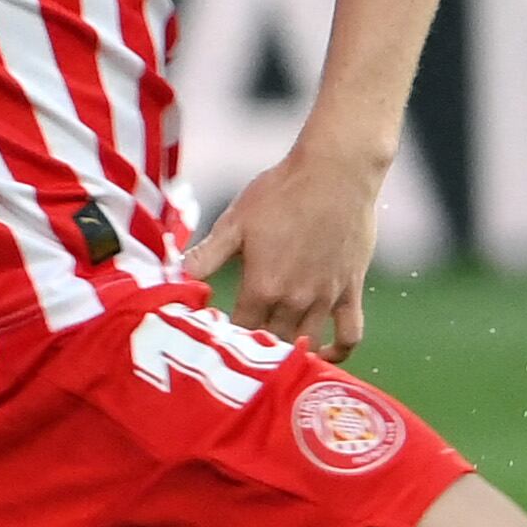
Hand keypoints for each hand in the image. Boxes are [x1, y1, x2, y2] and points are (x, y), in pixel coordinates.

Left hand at [185, 135, 387, 357]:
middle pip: (271, 344)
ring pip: (306, 344)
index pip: (239, 331)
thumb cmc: (282, 191)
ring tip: (272, 355)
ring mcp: (325, 299)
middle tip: (241, 348)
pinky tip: (321, 354)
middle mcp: (294, 300)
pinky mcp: (350, 291)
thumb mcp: (235, 220)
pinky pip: (350, 336)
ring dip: (289, 354)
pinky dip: (337, 353)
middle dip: (255, 351)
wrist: (336, 171)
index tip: (216, 337)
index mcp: (262, 286)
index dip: (225, 338)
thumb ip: (206, 255)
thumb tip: (176, 277)